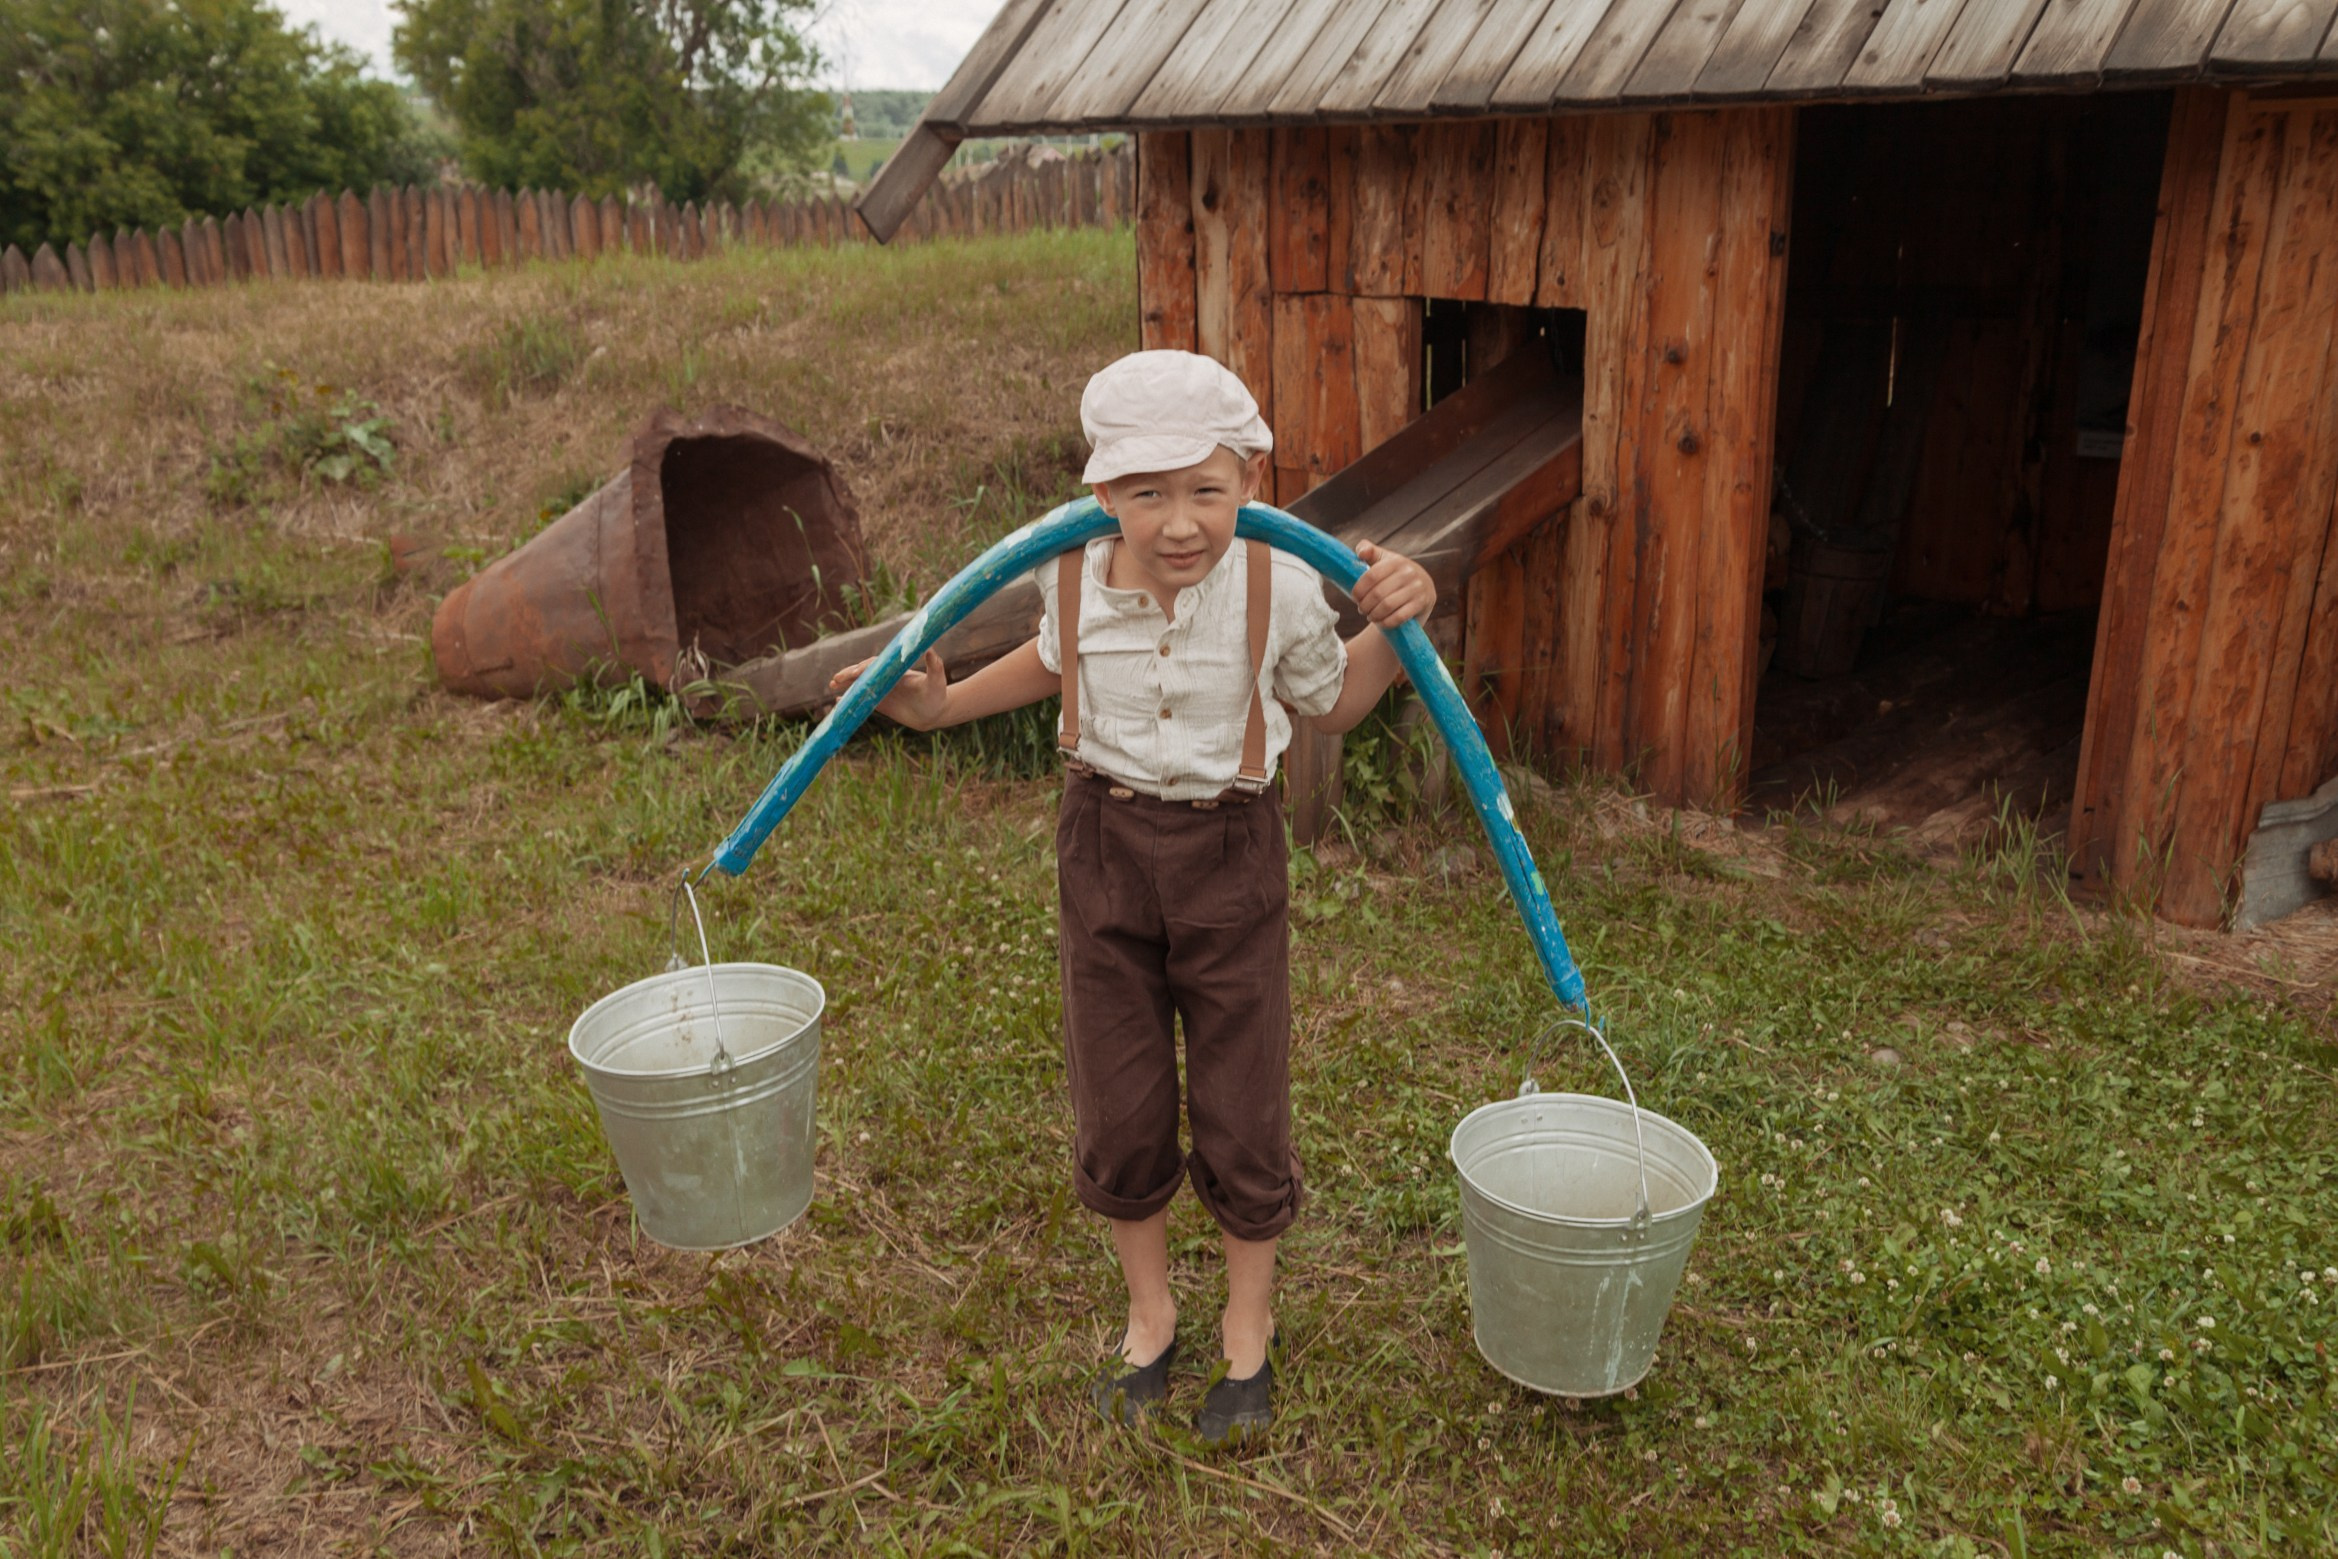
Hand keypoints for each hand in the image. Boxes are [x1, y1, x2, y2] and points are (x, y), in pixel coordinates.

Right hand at [827, 649, 948, 728]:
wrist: (936, 713)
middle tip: (836, 678)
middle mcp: (886, 678)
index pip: (876, 666)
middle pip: (863, 672)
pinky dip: (850, 699)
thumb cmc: (938, 695)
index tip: (856, 673)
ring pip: (859, 684)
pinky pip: (862, 699)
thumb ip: (935, 666)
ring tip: (831, 685)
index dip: (865, 668)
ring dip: (845, 683)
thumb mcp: (937, 681)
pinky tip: (837, 701)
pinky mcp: (880, 703)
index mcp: (896, 670)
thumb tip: (930, 649)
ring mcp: (882, 690)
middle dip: (849, 674)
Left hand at [1351, 540, 1434, 629]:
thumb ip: (1370, 552)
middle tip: (1361, 609)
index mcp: (1396, 561)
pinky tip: (1380, 621)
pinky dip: (1386, 622)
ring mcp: (1417, 588)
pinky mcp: (1422, 603)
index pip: (1371, 576)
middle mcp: (1409, 572)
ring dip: (1374, 614)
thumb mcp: (1384, 560)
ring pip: (1387, 605)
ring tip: (1369, 615)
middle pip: (1378, 593)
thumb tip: (1361, 552)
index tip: (1355, 597)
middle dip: (1365, 605)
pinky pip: (1399, 616)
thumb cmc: (1394, 575)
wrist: (1422, 589)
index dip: (1359, 590)